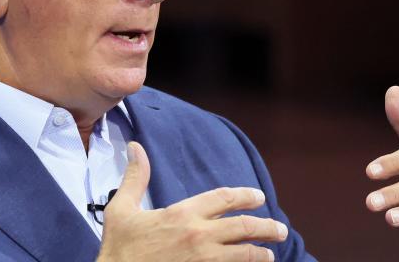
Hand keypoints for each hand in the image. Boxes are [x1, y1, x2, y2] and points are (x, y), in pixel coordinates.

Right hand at [97, 142, 287, 261]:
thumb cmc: (119, 248)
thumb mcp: (121, 209)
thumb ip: (136, 178)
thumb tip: (135, 148)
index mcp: (182, 214)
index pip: (224, 198)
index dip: (245, 196)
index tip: (259, 197)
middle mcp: (198, 236)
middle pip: (244, 227)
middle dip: (267, 227)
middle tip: (280, 230)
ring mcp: (203, 260)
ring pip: (245, 254)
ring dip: (261, 253)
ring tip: (270, 254)